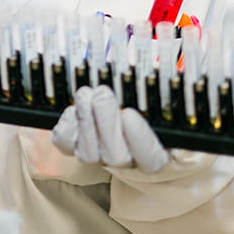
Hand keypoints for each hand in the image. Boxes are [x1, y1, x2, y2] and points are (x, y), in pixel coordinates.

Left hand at [51, 85, 169, 172]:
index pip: (151, 158)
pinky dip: (67, 125)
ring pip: (88, 153)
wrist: (125, 114)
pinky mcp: (76, 147)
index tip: (130, 114)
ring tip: (86, 93)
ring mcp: (100, 156)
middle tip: (103, 92)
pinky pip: (65, 144)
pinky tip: (72, 107)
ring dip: (85, 120)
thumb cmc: (151, 105)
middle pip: (116, 156)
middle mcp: (128, 161)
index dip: (140, 139)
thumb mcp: (164, 101)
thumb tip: (168, 72)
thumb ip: (163, 94)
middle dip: (106, 122)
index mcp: (158, 153)